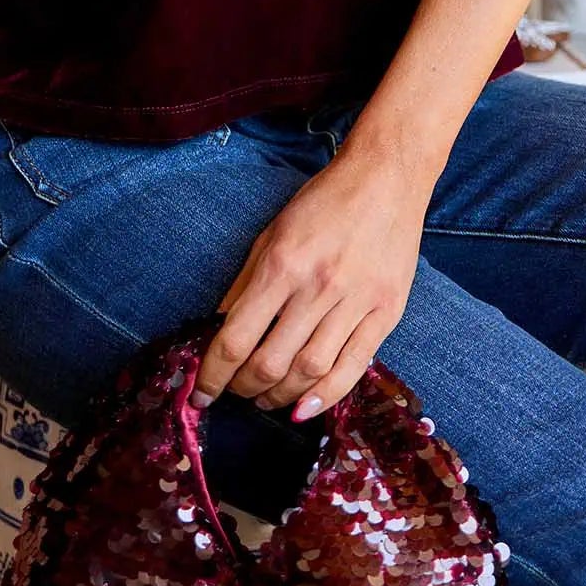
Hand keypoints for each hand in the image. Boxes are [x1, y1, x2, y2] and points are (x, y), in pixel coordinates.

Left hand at [191, 144, 431, 422]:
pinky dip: (326, 397)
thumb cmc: (324, 202)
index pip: (235, 338)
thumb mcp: (272, 233)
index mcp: (282, 263)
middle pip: (270, 363)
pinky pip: (353, 368)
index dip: (211, 375)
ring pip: (309, 373)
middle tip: (233, 392)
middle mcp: (317, 287)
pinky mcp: (385, 312)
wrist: (386, 177)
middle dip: (242, 389)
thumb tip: (218, 330)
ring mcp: (355, 302)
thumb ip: (244, 284)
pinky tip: (305, 408)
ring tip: (265, 399)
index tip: (199, 393)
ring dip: (279, 397)